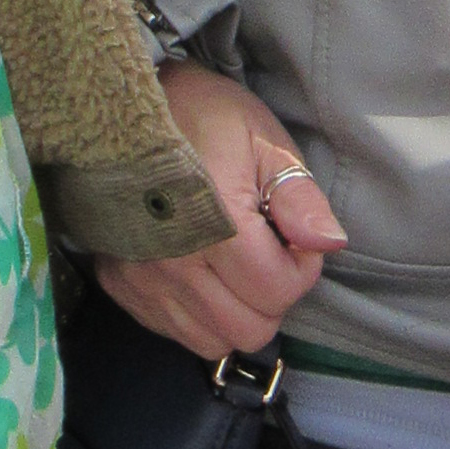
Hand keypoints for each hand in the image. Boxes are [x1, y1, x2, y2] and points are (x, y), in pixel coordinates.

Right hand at [95, 62, 345, 358]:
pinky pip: (175, 332)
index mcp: (214, 225)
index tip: (289, 234)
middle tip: (264, 252)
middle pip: (248, 330)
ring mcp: (142, 279)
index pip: (277, 292)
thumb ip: (298, 196)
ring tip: (232, 263)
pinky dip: (198, 314)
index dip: (301, 267)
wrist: (123, 107)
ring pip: (213, 340)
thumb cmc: (204, 117)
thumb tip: (328, 244)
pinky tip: (199, 269)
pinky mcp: (121, 286)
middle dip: (270, 296)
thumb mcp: (263, 140)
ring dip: (235, 311)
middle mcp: (172, 263)